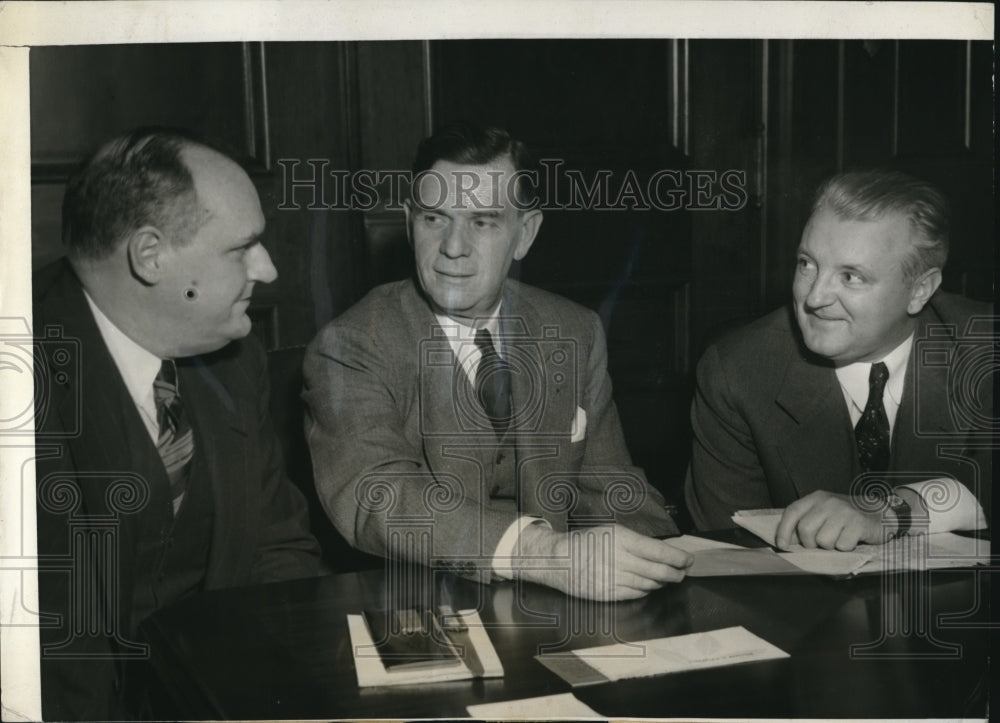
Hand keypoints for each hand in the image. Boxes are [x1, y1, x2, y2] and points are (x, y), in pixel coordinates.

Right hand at [515, 524, 692, 600]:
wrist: (559, 560)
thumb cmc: (587, 542)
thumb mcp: (612, 531)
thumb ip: (637, 542)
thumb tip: (663, 552)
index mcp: (622, 539)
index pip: (659, 551)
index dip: (678, 558)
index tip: (688, 560)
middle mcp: (620, 559)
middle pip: (659, 571)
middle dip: (676, 573)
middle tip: (682, 572)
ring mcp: (615, 578)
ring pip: (650, 584)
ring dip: (662, 583)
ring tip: (666, 578)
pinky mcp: (609, 594)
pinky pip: (636, 594)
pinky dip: (646, 590)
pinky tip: (648, 586)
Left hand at [775, 491, 887, 550]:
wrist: (879, 512)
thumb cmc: (846, 517)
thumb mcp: (824, 512)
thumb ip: (807, 521)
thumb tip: (787, 541)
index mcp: (816, 498)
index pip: (792, 512)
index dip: (783, 530)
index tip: (782, 545)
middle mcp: (828, 502)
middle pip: (805, 530)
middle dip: (811, 543)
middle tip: (822, 543)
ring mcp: (844, 511)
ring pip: (823, 541)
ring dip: (831, 546)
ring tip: (840, 538)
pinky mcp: (858, 523)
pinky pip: (842, 546)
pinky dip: (846, 548)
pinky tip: (852, 539)